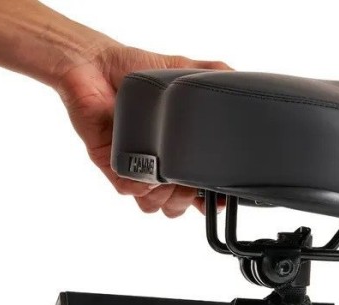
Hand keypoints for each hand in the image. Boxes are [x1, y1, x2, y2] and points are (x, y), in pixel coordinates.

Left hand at [55, 43, 229, 217]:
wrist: (95, 64)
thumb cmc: (138, 70)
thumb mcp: (188, 70)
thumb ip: (217, 77)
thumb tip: (244, 85)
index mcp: (179, 153)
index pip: (200, 191)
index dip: (212, 200)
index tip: (219, 197)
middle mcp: (159, 167)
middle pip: (179, 207)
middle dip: (188, 199)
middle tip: (189, 177)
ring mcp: (137, 169)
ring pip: (156, 206)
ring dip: (166, 195)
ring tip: (167, 170)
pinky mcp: (114, 167)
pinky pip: (132, 192)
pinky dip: (142, 184)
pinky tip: (146, 166)